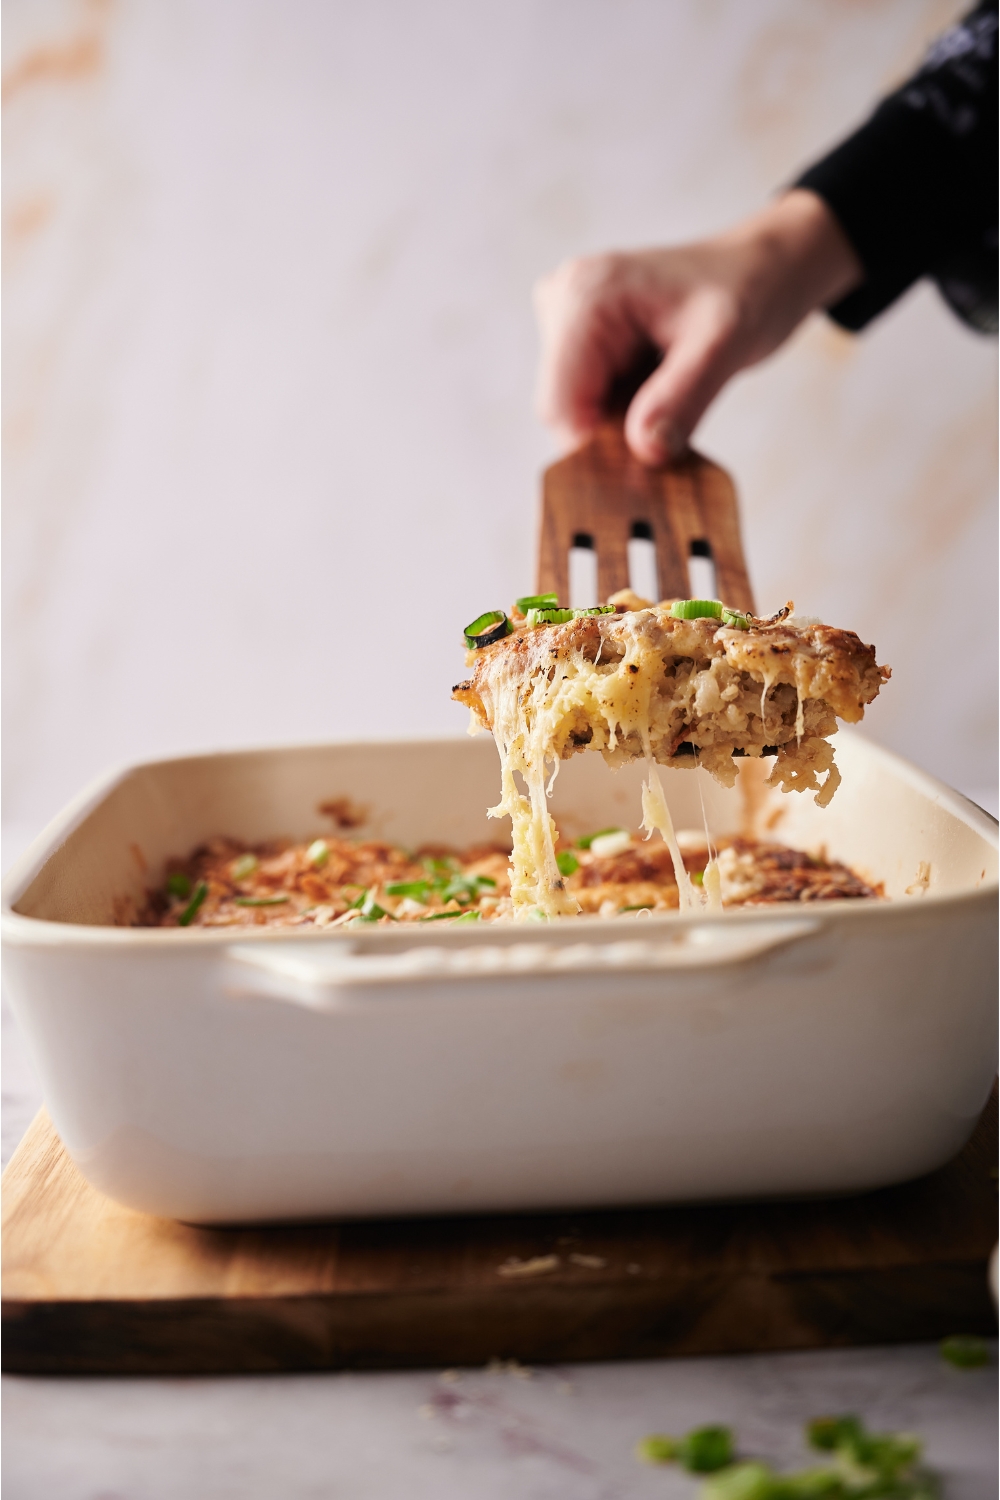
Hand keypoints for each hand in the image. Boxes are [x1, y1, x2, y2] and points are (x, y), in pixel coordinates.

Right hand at [534, 189, 861, 465]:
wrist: (757, 271)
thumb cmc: (747, 290)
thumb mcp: (726, 345)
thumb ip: (683, 398)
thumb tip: (644, 451)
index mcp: (585, 296)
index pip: (560, 404)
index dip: (595, 450)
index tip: (645, 473)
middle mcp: (563, 301)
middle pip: (564, 409)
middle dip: (612, 438)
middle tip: (673, 438)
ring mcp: (567, 319)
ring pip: (576, 409)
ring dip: (621, 427)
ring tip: (676, 402)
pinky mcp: (580, 337)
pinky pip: (588, 399)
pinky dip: (622, 414)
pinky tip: (661, 394)